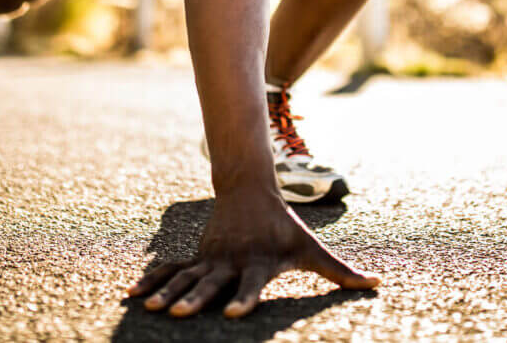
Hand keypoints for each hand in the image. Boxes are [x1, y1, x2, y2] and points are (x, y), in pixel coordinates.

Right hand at [127, 189, 379, 317]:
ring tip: (151, 311)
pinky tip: (129, 298)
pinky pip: (169, 271)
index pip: (253, 285)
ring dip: (167, 293)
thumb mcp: (312, 247)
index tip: (236, 314)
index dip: (246, 299)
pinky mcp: (196, 258)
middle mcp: (230, 262)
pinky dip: (150, 282)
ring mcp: (210, 259)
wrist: (249, 191)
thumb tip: (377, 285)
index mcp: (258, 263)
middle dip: (195, 299)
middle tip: (180, 315)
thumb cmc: (285, 227)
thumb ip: (340, 271)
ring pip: (185, 278)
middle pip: (212, 284)